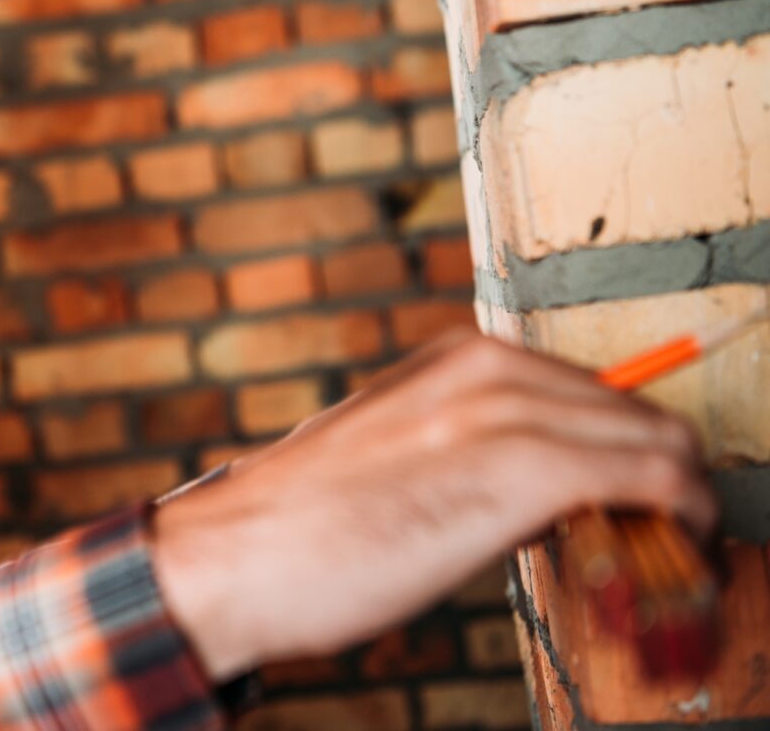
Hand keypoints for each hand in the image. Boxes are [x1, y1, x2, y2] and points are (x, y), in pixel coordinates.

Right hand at [149, 328, 715, 681]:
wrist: (231, 557)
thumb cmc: (299, 528)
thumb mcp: (388, 454)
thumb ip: (461, 447)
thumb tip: (540, 493)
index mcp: (450, 360)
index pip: (589, 388)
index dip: (623, 448)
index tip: (634, 507)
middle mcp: (481, 368)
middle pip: (634, 407)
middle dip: (666, 474)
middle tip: (664, 540)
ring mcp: (499, 413)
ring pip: (657, 436)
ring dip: (684, 499)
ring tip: (672, 557)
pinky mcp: (517, 469)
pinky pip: (652, 476)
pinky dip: (685, 514)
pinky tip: (675, 553)